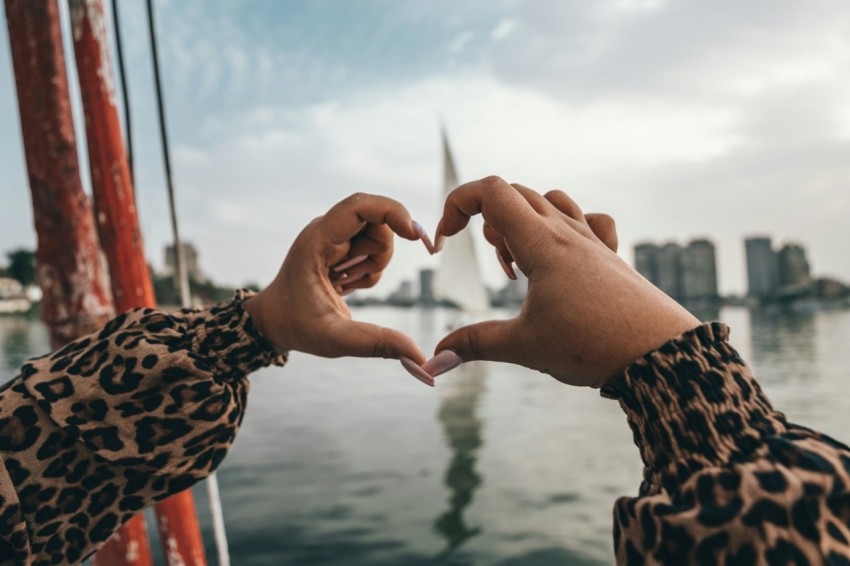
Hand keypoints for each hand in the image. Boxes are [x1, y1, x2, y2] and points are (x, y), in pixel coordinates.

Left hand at [244, 193, 435, 383]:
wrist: (274, 323)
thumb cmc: (297, 327)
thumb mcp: (335, 340)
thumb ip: (376, 343)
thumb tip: (418, 356)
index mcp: (317, 241)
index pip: (359, 206)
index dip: (391, 212)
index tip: (414, 236)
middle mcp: (325, 231)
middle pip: (376, 222)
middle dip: (380, 254)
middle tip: (355, 282)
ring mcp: (333, 238)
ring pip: (378, 236)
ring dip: (373, 265)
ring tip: (345, 286)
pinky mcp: (340, 247)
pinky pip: (373, 249)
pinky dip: (369, 270)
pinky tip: (345, 286)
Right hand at [423, 177, 699, 387]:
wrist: (662, 354)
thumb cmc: (593, 345)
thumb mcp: (524, 347)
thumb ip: (475, 345)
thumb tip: (434, 360)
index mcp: (541, 243)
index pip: (492, 191)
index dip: (458, 204)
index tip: (446, 240)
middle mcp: (567, 232)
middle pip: (516, 193)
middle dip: (488, 221)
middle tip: (497, 268)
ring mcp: (592, 241)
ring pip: (550, 202)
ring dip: (523, 221)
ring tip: (522, 263)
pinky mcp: (611, 257)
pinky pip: (588, 220)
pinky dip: (564, 226)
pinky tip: (562, 258)